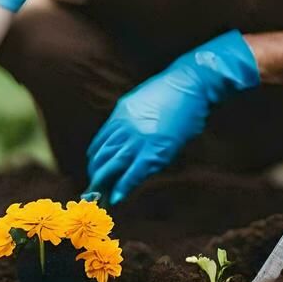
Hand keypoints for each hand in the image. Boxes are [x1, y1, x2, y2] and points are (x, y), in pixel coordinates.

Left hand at [87, 30, 258, 204]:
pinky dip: (123, 187)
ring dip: (104, 185)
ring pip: (112, 167)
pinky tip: (117, 197)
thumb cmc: (171, 92)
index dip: (95, 160)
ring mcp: (138, 140)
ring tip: (101, 198)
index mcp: (119, 116)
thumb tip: (125, 133)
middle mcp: (124, 129)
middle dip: (96, 176)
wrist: (190, 84)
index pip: (99, 144)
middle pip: (102, 158)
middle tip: (92, 191)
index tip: (94, 170)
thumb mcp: (140, 102)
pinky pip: (133, 173)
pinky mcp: (154, 151)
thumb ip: (129, 119)